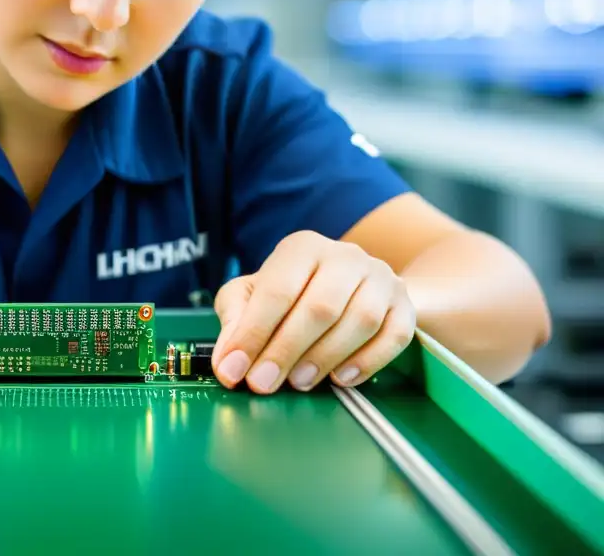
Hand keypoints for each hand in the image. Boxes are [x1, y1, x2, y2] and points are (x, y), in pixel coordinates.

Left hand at [211, 231, 414, 392]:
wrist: (354, 284)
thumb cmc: (294, 291)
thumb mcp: (255, 292)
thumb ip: (236, 318)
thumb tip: (227, 360)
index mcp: (303, 248)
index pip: (277, 291)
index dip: (253, 334)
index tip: (233, 370)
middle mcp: (345, 256)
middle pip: (319, 307)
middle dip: (285, 351)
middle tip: (262, 384)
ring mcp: (380, 279)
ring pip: (360, 320)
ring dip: (326, 357)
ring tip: (299, 382)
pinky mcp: (404, 305)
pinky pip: (394, 336)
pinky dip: (369, 361)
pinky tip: (342, 379)